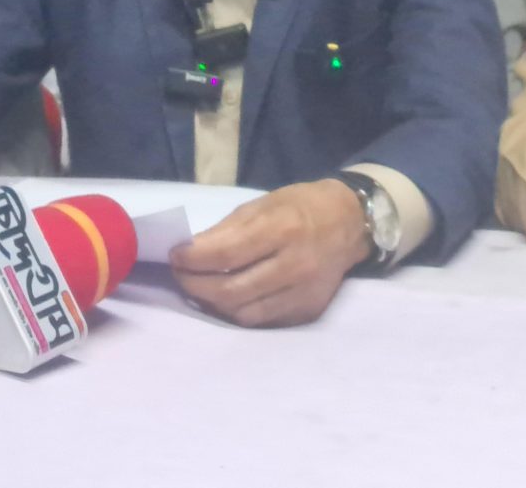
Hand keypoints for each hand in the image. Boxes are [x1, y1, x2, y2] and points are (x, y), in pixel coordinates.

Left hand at [167, 179, 368, 327]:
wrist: (350, 223)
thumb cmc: (301, 207)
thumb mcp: (263, 204)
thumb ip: (227, 230)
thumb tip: (190, 251)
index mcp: (282, 230)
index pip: (225, 255)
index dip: (192, 259)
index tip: (175, 256)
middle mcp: (295, 266)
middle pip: (230, 291)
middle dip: (195, 285)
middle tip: (181, 275)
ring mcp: (303, 293)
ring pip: (242, 313)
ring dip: (213, 303)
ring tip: (201, 288)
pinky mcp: (307, 311)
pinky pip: (261, 320)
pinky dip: (239, 311)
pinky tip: (229, 298)